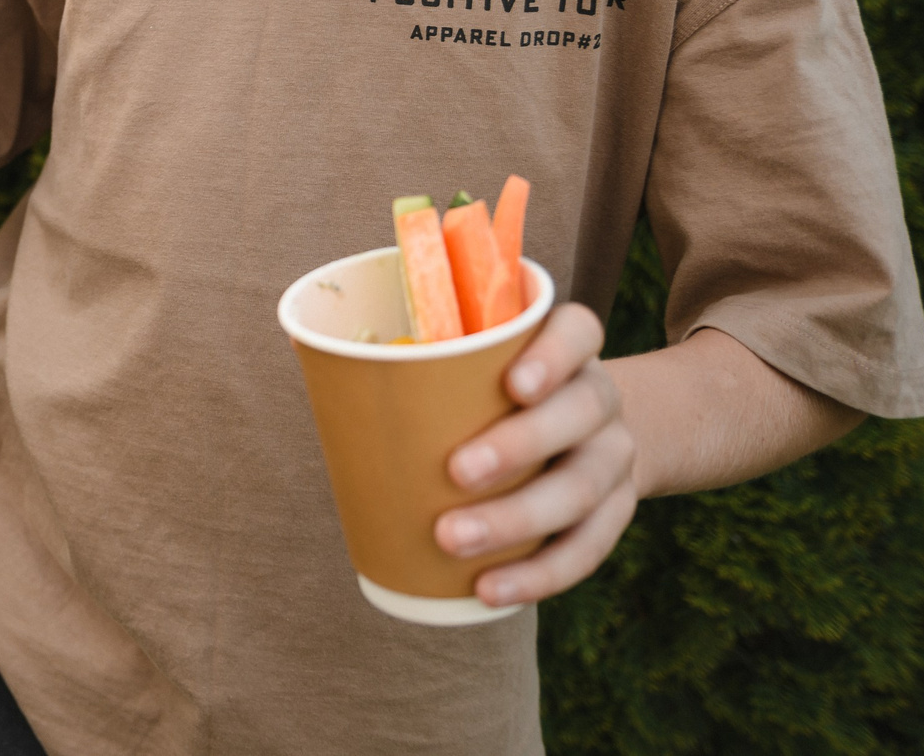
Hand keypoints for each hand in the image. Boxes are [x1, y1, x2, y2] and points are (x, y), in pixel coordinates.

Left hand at [434, 303, 637, 606]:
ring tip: (453, 540)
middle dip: (518, 445)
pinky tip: (490, 590)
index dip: (553, 355)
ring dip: (517, 520)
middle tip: (455, 472)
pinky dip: (537, 574)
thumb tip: (309, 347)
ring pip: (581, 488)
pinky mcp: (615, 512)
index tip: (512, 384)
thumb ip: (420, 360)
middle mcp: (599, 396)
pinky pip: (585, 548)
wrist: (583, 435)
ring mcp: (612, 456)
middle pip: (579, 412)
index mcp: (568, 348)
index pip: (578, 332)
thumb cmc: (495, 393)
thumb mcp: (476, 365)